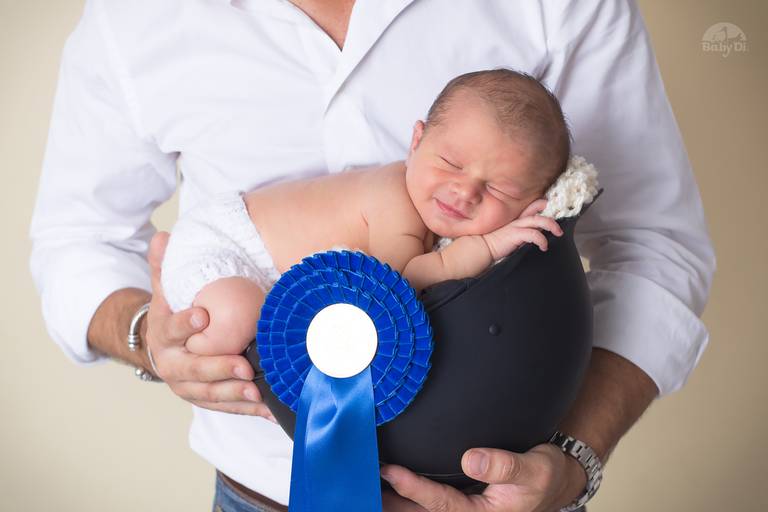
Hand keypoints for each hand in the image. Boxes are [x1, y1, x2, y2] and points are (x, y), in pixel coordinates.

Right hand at [146, 231, 275, 419]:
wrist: (161, 348)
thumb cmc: (172, 314)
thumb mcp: (165, 289)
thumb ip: (164, 265)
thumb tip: (163, 236)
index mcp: (163, 336)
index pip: (172, 329)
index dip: (185, 324)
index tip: (203, 317)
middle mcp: (172, 365)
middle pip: (194, 370)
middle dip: (218, 369)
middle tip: (243, 366)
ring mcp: (188, 386)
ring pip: (210, 394)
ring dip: (235, 395)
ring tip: (257, 392)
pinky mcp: (205, 398)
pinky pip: (227, 406)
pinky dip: (247, 410)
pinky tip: (269, 410)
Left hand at [380, 443, 586, 511]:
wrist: (554, 481)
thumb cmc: (543, 475)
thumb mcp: (533, 468)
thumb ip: (504, 464)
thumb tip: (471, 459)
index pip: (441, 504)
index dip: (414, 488)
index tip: (390, 471)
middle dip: (392, 502)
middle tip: (360, 487)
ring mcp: (462, 511)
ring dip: (394, 502)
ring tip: (364, 487)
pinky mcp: (458, 503)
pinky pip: (428, 504)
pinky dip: (407, 496)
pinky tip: (387, 486)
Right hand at [482, 199, 562, 260]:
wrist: (477, 248)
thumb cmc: (487, 243)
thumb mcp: (503, 235)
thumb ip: (514, 234)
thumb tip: (525, 238)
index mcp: (512, 219)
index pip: (528, 208)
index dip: (538, 205)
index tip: (546, 206)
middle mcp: (515, 220)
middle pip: (535, 210)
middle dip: (548, 215)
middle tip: (558, 226)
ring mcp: (515, 226)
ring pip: (538, 220)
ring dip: (551, 225)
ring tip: (558, 233)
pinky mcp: (515, 234)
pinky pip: (534, 235)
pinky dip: (542, 240)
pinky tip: (543, 247)